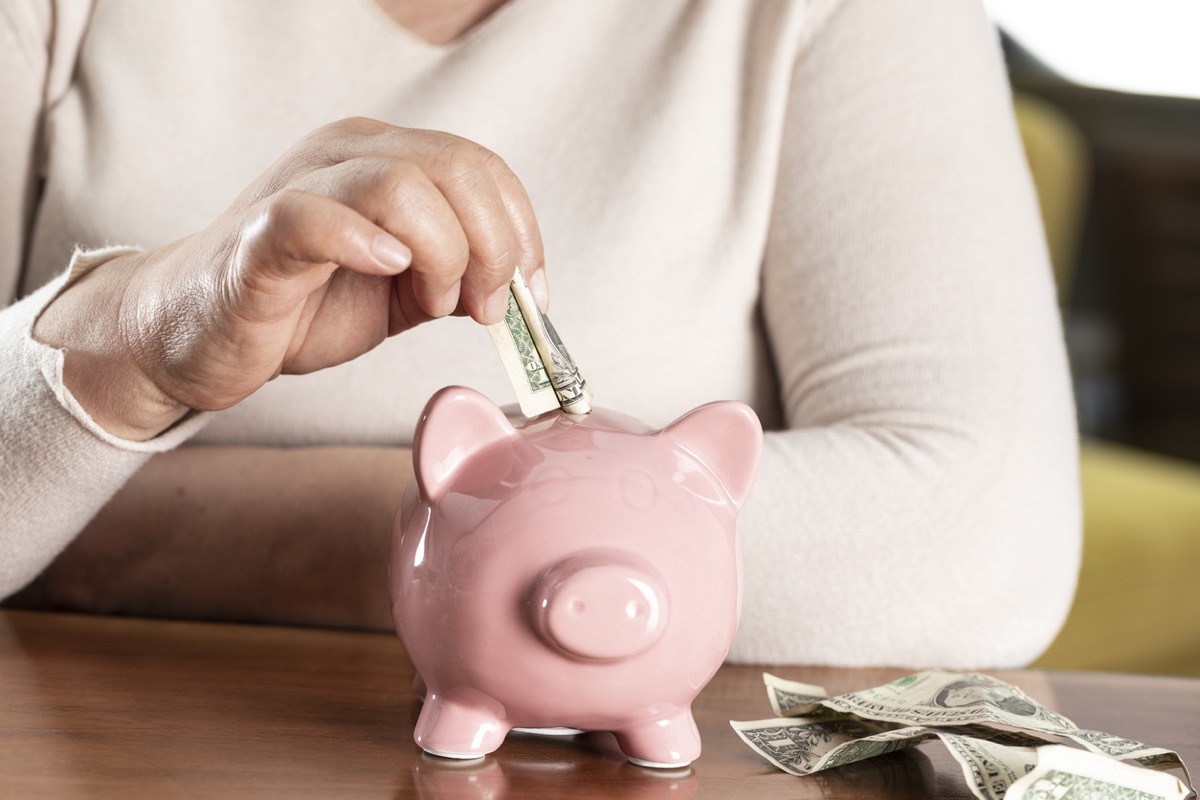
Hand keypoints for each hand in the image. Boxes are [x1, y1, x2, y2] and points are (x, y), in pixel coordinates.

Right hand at [34, 118, 544, 439]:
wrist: (200, 334)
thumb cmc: (299, 305)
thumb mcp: (402, 289)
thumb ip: (458, 277)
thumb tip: (522, 292)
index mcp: (386, 161)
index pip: (483, 168)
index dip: (523, 232)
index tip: (529, 295)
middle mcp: (346, 157)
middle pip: (457, 168)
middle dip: (494, 248)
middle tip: (482, 308)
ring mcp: (302, 188)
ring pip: (403, 185)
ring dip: (443, 254)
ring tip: (431, 302)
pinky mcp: (261, 236)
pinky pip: (314, 217)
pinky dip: (363, 242)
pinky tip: (387, 269)